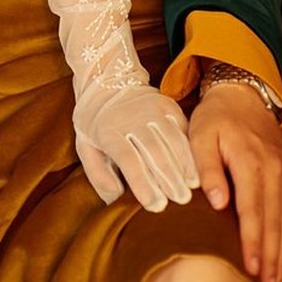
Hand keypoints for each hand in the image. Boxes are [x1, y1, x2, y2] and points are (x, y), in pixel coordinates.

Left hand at [44, 0, 199, 211]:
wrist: (106, 76)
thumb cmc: (94, 120)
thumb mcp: (85, 145)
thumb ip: (97, 172)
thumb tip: (114, 198)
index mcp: (109, 131)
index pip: (128, 160)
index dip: (143, 183)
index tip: (156, 205)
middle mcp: (131, 119)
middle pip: (153, 152)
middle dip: (168, 178)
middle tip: (180, 201)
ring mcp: (151, 110)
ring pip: (171, 139)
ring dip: (184, 165)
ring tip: (192, 187)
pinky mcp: (167, 105)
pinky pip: (182, 128)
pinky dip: (191, 148)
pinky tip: (197, 166)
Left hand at [189, 84, 281, 281]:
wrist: (243, 95)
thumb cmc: (216, 118)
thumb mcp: (201, 134)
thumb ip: (207, 168)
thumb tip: (218, 203)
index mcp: (251, 162)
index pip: (253, 210)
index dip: (253, 242)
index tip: (252, 268)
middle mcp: (274, 171)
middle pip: (274, 222)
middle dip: (272, 259)